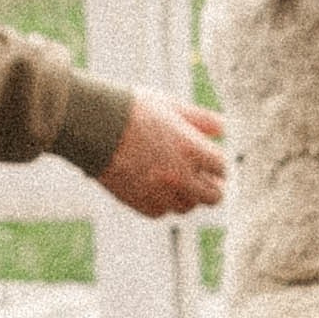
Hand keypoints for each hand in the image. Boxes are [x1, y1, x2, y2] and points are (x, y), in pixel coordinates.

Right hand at [99, 93, 225, 220]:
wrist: (95, 126)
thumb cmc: (134, 110)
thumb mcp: (172, 105)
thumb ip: (202, 119)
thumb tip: (222, 130)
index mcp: (192, 149)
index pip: (222, 167)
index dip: (216, 162)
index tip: (209, 159)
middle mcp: (181, 176)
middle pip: (214, 196)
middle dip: (210, 185)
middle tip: (202, 177)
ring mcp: (161, 192)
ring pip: (188, 207)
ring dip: (187, 195)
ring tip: (177, 181)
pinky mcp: (140, 203)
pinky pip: (161, 211)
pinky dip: (162, 202)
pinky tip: (156, 187)